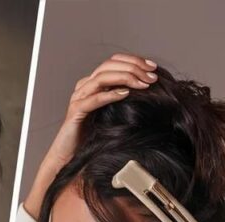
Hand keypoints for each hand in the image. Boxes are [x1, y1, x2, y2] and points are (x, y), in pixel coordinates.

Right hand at [24, 54, 157, 219]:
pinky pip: (93, 99)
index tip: (153, 67)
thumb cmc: (94, 137)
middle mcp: (84, 87)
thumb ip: (127, 98)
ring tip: (143, 84)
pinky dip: (110, 94)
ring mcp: (79, 98)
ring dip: (125, 77)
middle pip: (109, 65)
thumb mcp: (115, 112)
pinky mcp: (75, 112)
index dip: (134, 60)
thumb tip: (152, 88)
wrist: (71, 157)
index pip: (114, 61)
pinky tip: (125, 94)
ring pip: (102, 77)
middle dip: (133, 67)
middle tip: (151, 77)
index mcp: (94, 84)